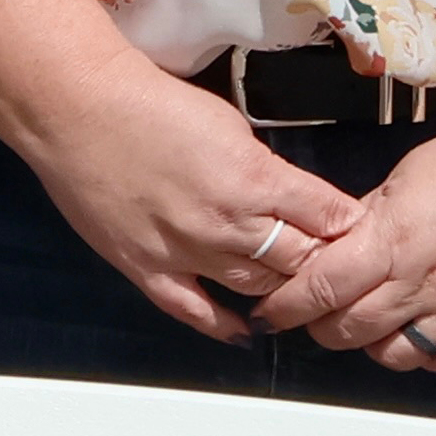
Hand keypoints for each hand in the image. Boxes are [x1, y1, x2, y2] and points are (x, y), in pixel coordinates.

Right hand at [9, 70, 365, 342]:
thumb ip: (260, 165)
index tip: (358, 230)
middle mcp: (229, 223)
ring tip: (296, 291)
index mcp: (255, 179)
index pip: (328, 216)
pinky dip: (225, 326)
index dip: (348, 226)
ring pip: (258, 290)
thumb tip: (280, 190)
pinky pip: (196, 311)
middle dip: (322, 261)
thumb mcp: (228, 122)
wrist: (77, 111)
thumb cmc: (148, 103)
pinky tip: (246, 332)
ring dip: (281, 292)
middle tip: (333, 264)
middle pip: (300, 260)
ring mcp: (188, 252)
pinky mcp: (149, 269)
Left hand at [256, 106, 435, 371]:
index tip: (271, 310)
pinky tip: (414, 332)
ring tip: (366, 322)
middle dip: (319, 325)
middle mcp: (421, 282)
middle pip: (347, 330)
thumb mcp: (401, 181)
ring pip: (390, 356)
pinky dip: (421, 356)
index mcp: (392, 240)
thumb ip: (364, 223)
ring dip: (368, 343)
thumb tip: (331, 251)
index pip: (320, 290)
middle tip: (314, 313)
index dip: (286, 306)